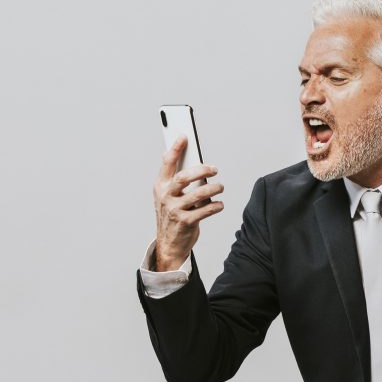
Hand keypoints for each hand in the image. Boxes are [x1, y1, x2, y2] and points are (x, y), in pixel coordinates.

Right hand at [153, 135, 223, 270]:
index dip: (175, 149)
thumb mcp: (166, 196)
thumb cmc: (171, 216)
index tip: (184, 137)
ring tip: (220, 187)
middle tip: (214, 169)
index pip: (167, 163)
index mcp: (161, 187)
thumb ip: (172, 178)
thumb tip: (175, 155)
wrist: (169, 244)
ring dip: (214, 189)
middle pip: (185, 177)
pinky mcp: (186, 222)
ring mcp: (175, 210)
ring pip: (199, 194)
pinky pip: (205, 210)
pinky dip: (215, 206)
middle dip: (202, 170)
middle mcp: (166, 197)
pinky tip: (219, 204)